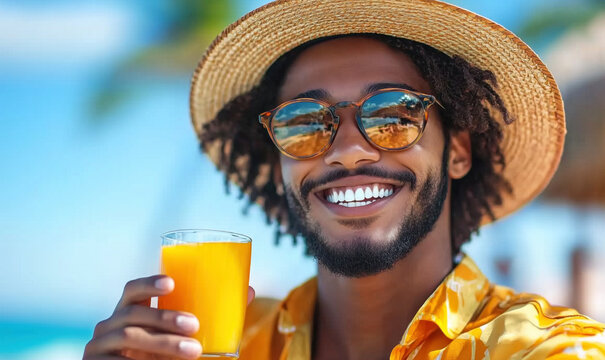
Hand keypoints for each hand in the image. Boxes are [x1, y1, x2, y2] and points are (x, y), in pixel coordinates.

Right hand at [83, 275, 254, 358]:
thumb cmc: (161, 355)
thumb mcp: (180, 337)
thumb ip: (209, 316)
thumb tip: (249, 292)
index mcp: (129, 311)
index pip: (132, 289)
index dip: (149, 283)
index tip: (172, 284)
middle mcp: (109, 325)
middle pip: (133, 313)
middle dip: (165, 318)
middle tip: (195, 326)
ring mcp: (98, 347)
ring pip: (130, 337)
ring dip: (164, 343)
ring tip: (194, 351)